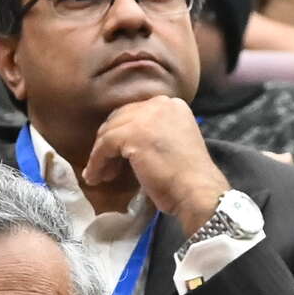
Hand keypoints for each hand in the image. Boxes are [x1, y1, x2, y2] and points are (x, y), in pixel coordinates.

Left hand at [82, 93, 228, 231]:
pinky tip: (96, 176)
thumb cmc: (189, 177)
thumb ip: (155, 133)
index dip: (124, 132)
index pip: (137, 112)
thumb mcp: (174, 142)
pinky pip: (104, 146)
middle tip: (105, 164)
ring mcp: (145, 117)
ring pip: (110, 131)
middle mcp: (159, 103)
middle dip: (109, 141)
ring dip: (101, 154)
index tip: (119, 152)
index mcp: (173, 104)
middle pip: (120, 118)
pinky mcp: (132, 134)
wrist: (197, 190)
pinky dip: (97, 162)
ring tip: (100, 174)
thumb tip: (127, 141)